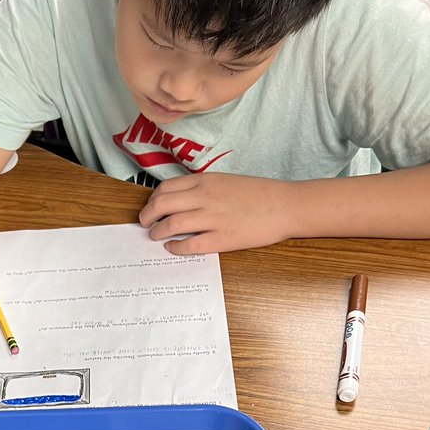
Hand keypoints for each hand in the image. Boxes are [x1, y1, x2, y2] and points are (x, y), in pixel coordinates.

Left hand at [139, 173, 295, 253]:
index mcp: (205, 181)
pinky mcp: (221, 239)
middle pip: (161, 205)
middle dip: (147, 216)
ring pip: (171, 225)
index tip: (150, 208)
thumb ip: (202, 188)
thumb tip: (179, 200)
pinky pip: (189, 245)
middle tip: (144, 224)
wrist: (285, 205)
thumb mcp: (225, 181)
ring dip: (157, 232)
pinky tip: (173, 248)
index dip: (152, 200)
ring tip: (155, 236)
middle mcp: (204, 197)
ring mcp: (212, 218)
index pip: (165, 188)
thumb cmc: (258, 193)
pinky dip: (175, 247)